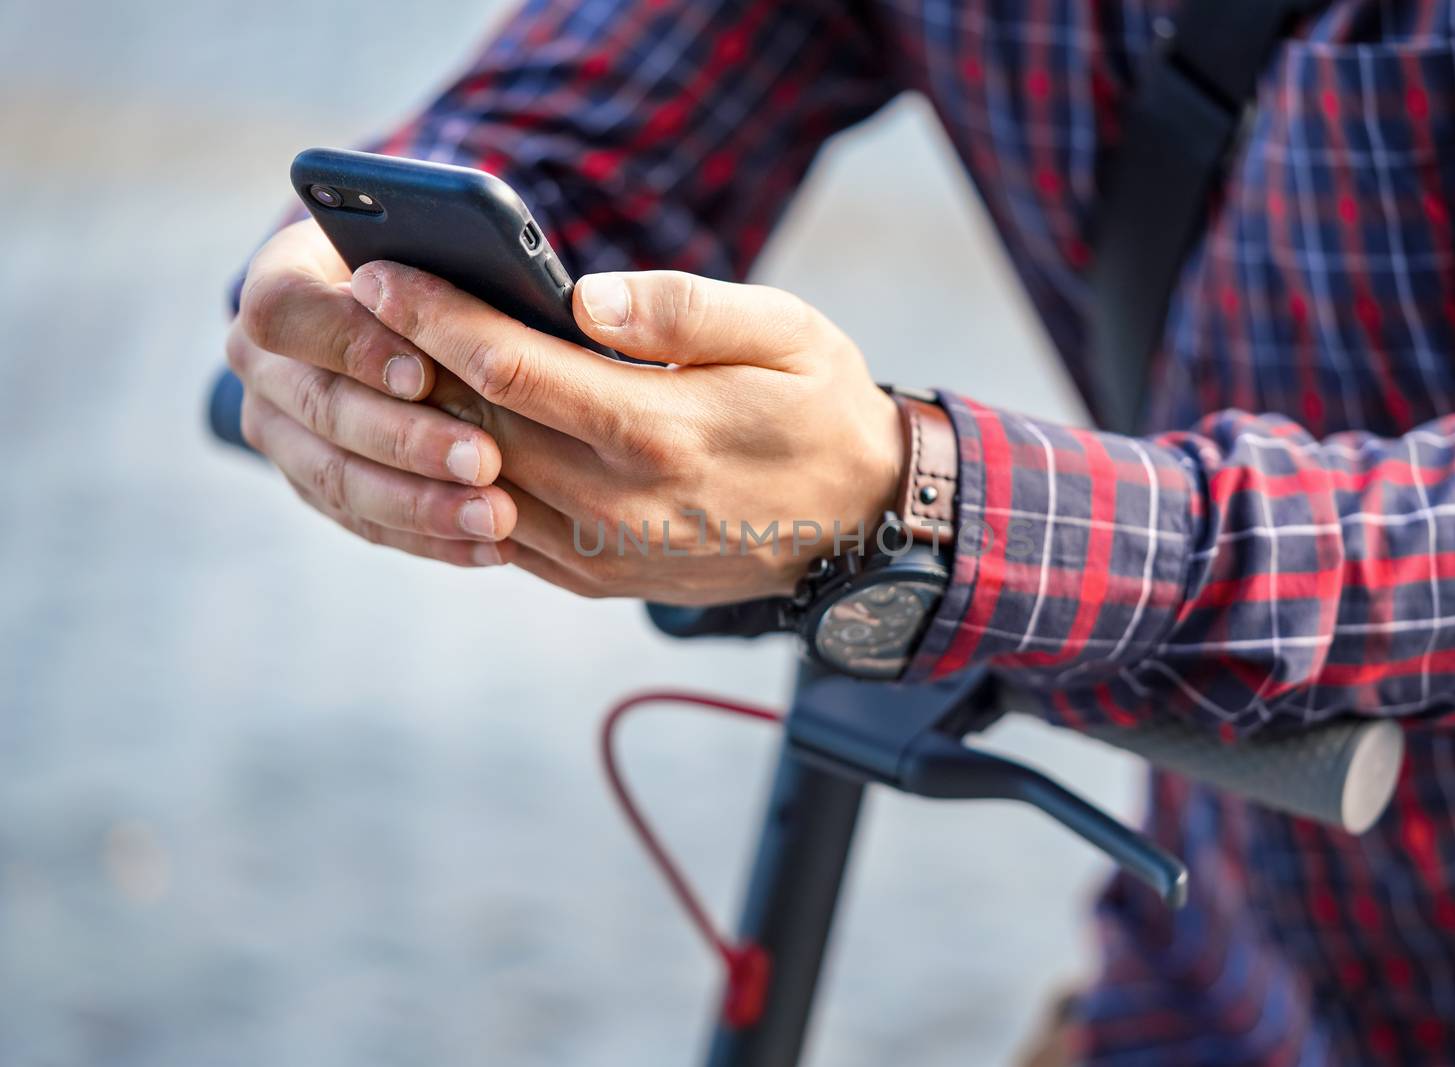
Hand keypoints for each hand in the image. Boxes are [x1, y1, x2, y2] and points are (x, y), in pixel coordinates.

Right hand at [227, 220, 518, 566]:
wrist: (399, 315)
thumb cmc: (430, 267)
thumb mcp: (438, 244)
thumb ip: (455, 261)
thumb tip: (537, 304)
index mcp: (276, 282)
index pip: (284, 311)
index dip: (351, 343)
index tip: (424, 373)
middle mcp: (262, 361)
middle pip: (319, 407)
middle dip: (407, 439)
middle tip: (485, 460)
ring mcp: (280, 431)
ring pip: (339, 478)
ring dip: (422, 505)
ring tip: (498, 517)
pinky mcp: (314, 485)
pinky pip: (366, 522)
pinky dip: (432, 537)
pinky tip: (491, 547)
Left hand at [349, 262, 904, 603]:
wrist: (857, 523)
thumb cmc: (819, 407)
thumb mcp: (786, 331)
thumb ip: (685, 308)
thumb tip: (586, 295)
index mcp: (656, 428)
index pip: (510, 365)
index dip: (434, 315)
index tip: (379, 273)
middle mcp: (617, 501)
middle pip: (474, 424)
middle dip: (409, 362)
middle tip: (360, 310)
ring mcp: (602, 550)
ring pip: (475, 481)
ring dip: (424, 427)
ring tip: (389, 368)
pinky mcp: (597, 577)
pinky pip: (499, 533)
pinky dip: (460, 483)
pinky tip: (446, 437)